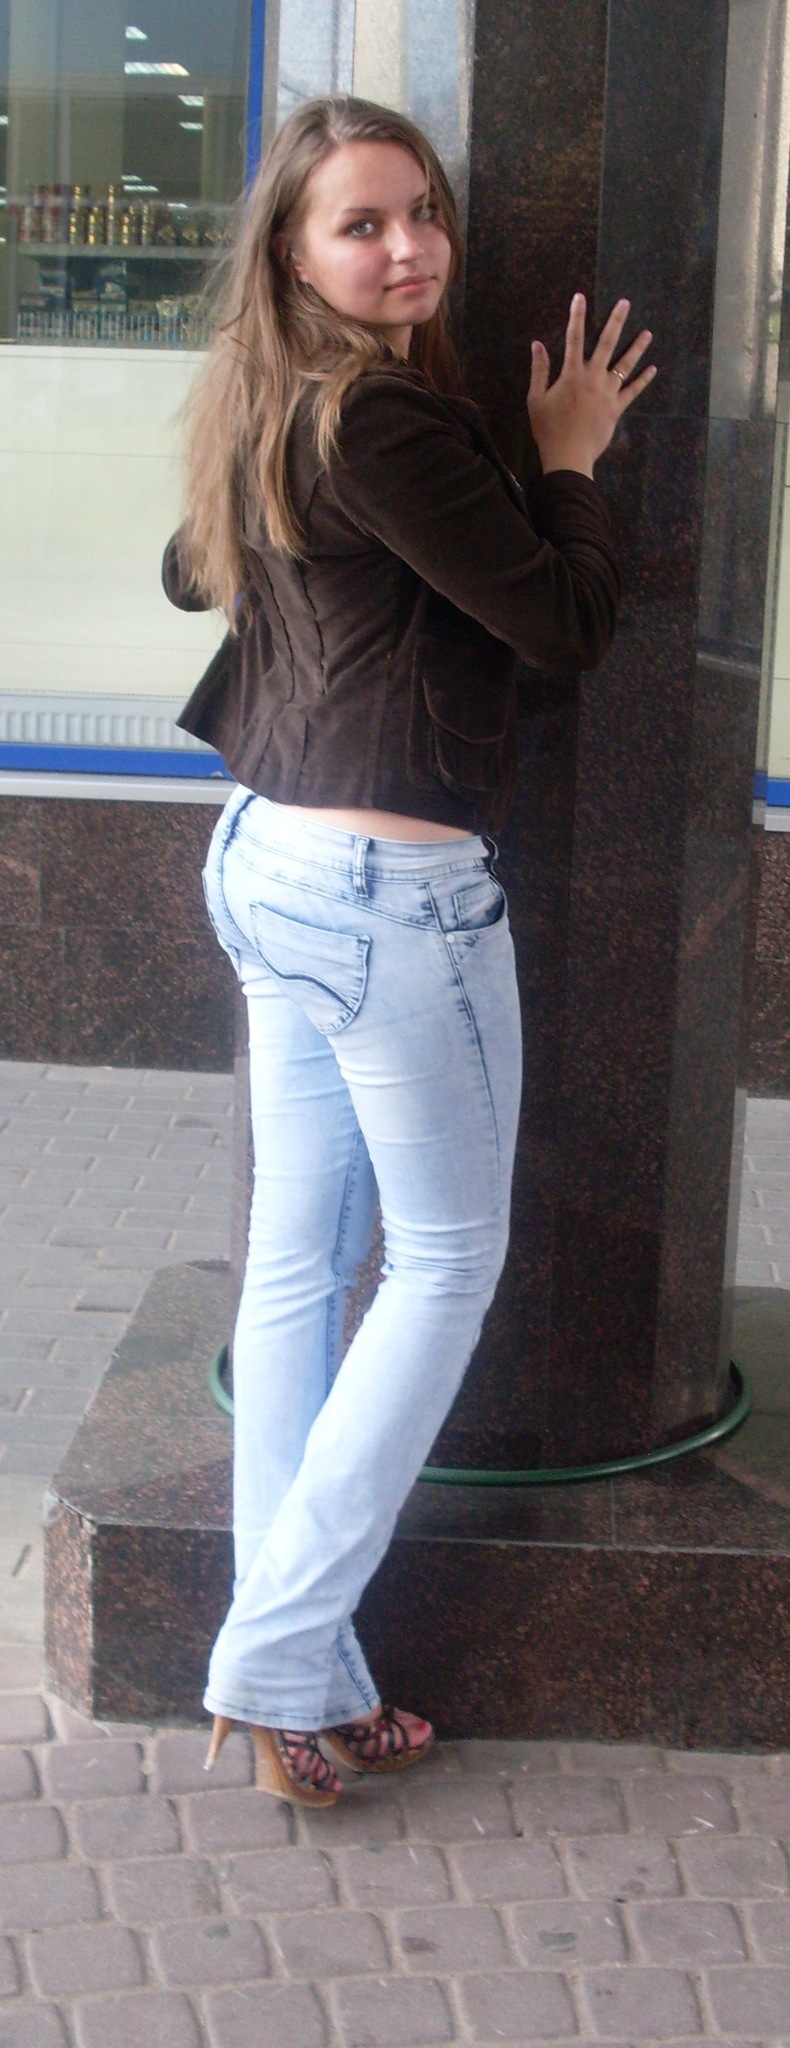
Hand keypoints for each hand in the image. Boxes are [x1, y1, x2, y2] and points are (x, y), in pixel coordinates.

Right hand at [527, 294, 655, 477]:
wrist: (569, 456)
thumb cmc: (548, 429)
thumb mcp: (536, 399)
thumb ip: (539, 370)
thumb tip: (537, 345)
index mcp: (572, 374)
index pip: (573, 338)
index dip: (576, 316)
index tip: (580, 297)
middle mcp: (593, 378)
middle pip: (606, 343)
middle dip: (615, 321)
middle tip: (625, 303)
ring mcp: (608, 392)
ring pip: (625, 365)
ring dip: (637, 348)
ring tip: (647, 333)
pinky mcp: (617, 408)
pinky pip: (633, 391)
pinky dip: (643, 380)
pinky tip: (653, 369)